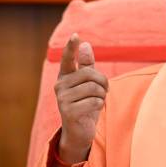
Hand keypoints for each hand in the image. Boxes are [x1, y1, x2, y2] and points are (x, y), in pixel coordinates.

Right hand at [54, 33, 107, 163]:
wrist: (79, 131)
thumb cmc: (85, 104)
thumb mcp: (87, 84)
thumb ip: (86, 65)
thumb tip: (85, 44)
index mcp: (65, 76)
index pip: (67, 59)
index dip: (71, 47)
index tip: (75, 35)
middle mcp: (60, 85)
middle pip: (89, 74)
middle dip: (103, 82)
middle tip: (104, 90)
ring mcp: (62, 99)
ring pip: (94, 88)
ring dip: (102, 95)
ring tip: (98, 101)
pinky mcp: (68, 111)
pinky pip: (94, 102)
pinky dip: (99, 105)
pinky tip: (93, 110)